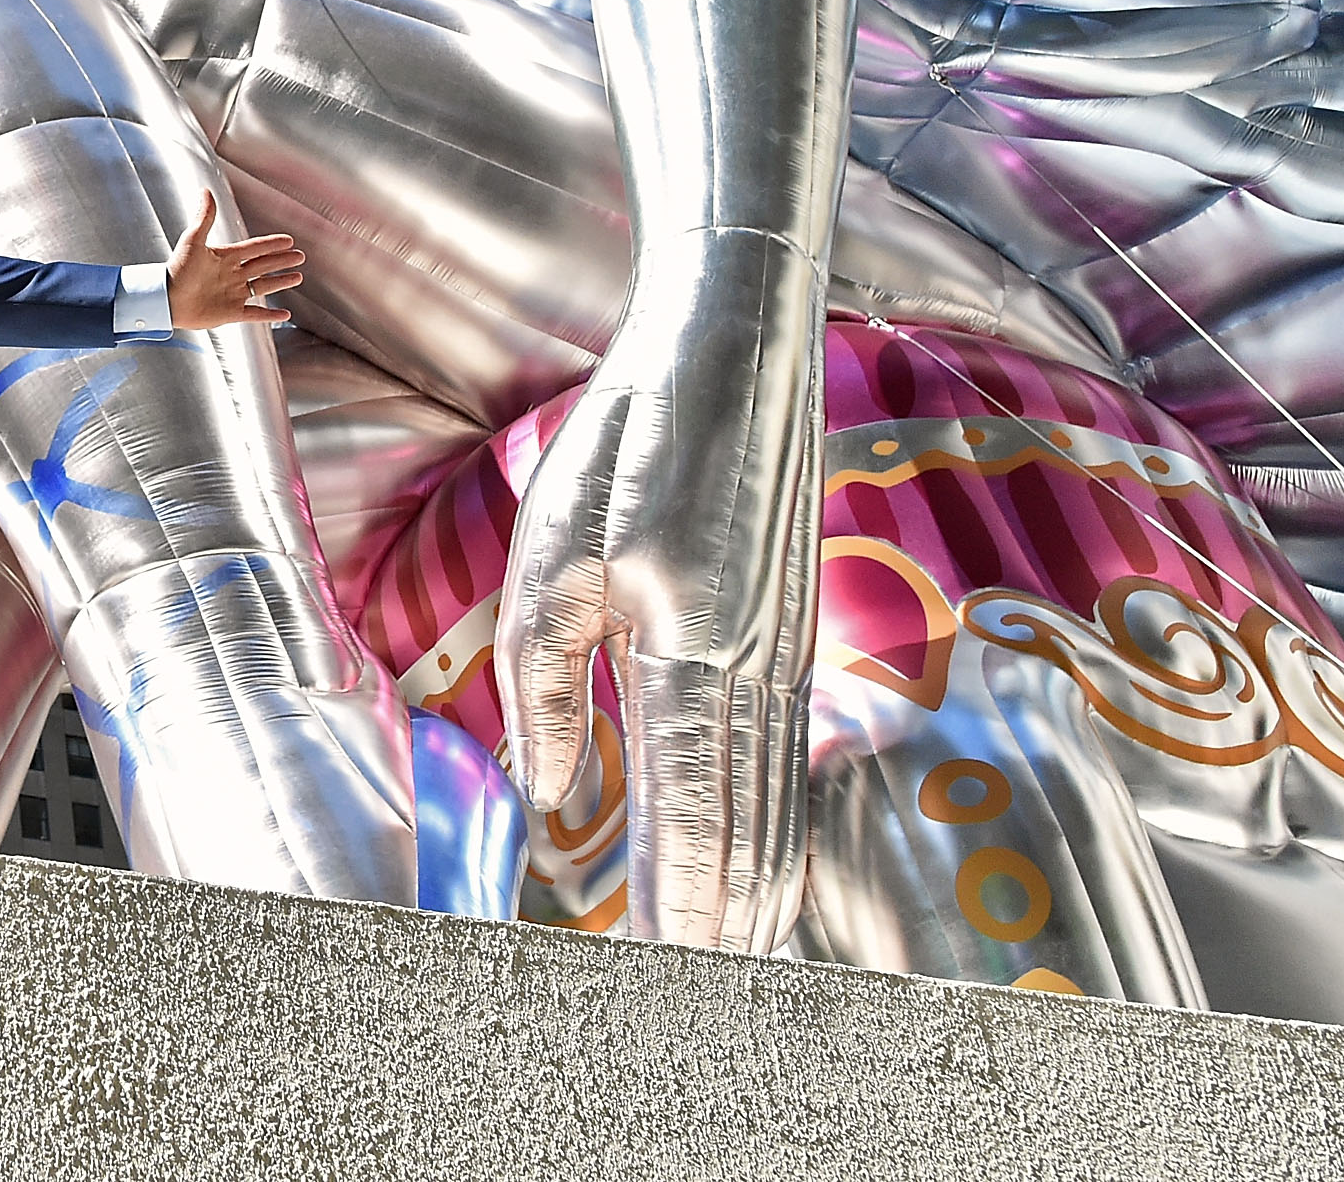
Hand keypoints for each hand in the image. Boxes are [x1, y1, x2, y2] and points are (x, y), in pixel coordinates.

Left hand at [163, 189, 303, 330]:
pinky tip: (284, 314)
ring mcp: (233, 294)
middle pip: (264, 265)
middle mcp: (232, 275)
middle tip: (299, 256)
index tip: (288, 240)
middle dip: (282, 261)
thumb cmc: (176, 270)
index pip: (255, 248)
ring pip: (263, 286)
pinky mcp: (231, 312)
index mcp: (226, 257)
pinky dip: (270, 315)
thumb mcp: (193, 240)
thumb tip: (206, 192)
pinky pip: (255, 314)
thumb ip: (205, 217)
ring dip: (280, 282)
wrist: (167, 299)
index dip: (272, 244)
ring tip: (297, 277)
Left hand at [492, 229, 824, 953]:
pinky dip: (774, 829)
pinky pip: (786, 759)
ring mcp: (789, 652)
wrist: (733, 347)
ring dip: (758, 891)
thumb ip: (551, 685)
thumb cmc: (632, 440)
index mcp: (691, 651)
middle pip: (750, 834)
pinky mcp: (793, 633)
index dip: (676, 907)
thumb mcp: (555, 556)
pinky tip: (761, 864)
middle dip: (723, 926)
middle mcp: (759, 667)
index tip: (658, 972)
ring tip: (731, 963)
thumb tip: (554, 794)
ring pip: (779, 805)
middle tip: (689, 996)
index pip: (689, 816)